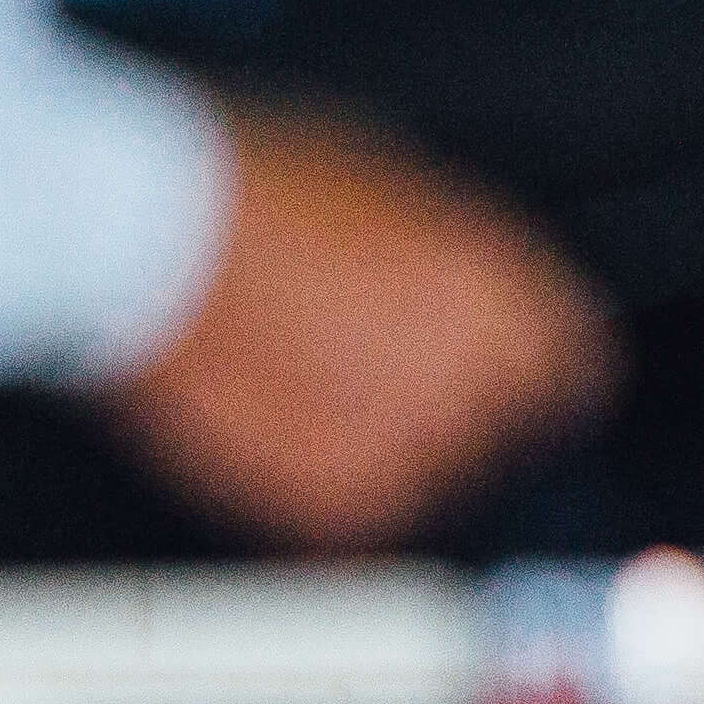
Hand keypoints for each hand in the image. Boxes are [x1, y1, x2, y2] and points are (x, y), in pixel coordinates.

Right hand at [101, 106, 616, 551]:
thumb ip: (444, 261)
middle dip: (438, 405)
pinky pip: (342, 518)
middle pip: (492, 427)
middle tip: (355, 368)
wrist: (135, 237)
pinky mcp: (315, 500)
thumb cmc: (244, 188)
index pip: (569, 367)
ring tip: (296, 386)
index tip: (490, 373)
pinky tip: (261, 419)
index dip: (520, 367)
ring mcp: (394, 447)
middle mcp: (469, 380)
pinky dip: (306, 482)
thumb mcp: (388, 185)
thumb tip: (448, 295)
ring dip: (373, 447)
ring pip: (419, 477)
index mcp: (504, 295)